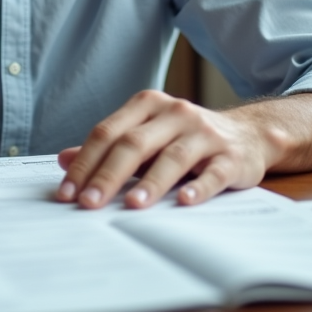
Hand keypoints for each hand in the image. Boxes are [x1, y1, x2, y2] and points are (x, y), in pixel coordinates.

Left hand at [55, 90, 283, 208]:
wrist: (248, 135)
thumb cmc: (185, 140)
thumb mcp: (145, 137)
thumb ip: (107, 148)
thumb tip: (63, 159)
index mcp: (147, 105)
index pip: (108, 132)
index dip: (85, 162)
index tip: (67, 192)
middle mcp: (175, 113)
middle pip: (134, 143)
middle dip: (108, 175)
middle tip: (89, 204)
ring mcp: (204, 133)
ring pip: (172, 157)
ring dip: (150, 182)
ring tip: (132, 205)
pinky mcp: (230, 157)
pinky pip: (213, 173)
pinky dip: (198, 187)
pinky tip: (184, 201)